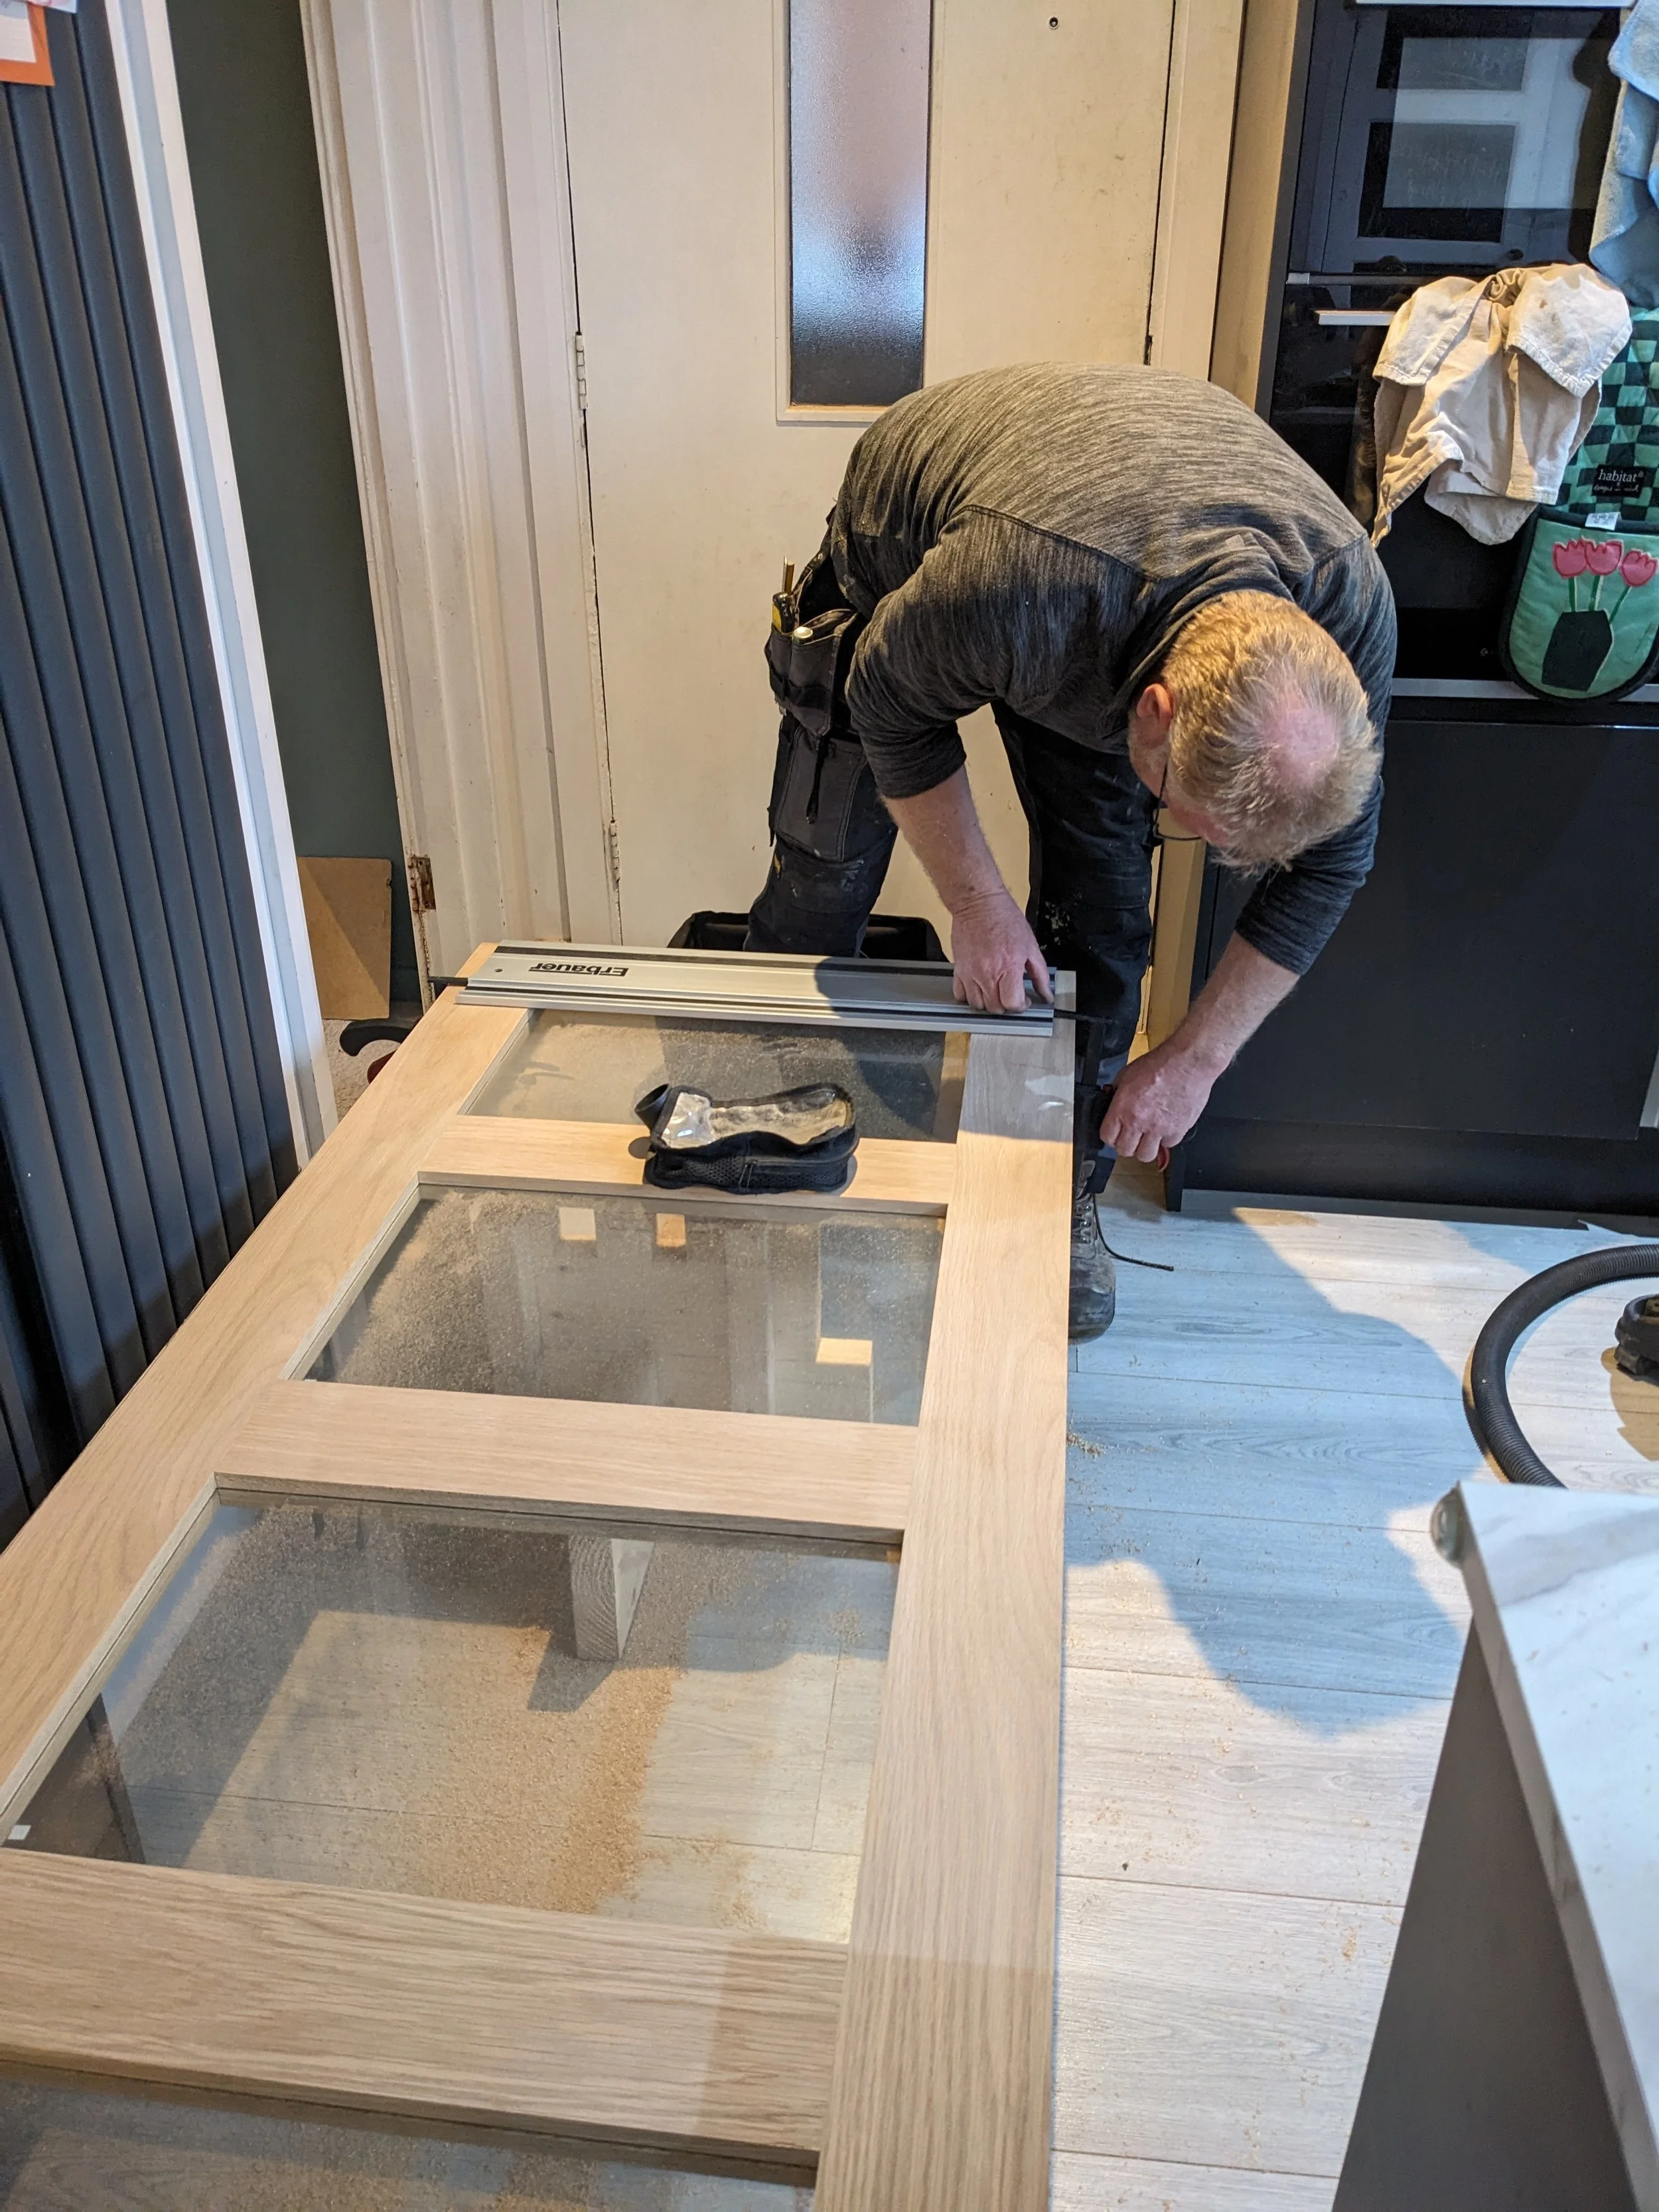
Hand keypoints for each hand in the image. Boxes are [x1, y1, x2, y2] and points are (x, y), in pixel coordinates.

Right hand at [948, 891, 1051, 1012]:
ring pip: (977, 1004)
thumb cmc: (1004, 918)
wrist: (978, 903)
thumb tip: (1046, 993)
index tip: (1024, 1000)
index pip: (1012, 1003)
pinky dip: (969, 996)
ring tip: (995, 992)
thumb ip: (1040, 973)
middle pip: (995, 1007)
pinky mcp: (958, 969)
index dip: (1021, 1006)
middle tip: (1011, 995)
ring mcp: (970, 973)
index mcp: (1008, 966)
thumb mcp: (1030, 945)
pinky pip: (960, 994)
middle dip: (1006, 1005)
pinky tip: (978, 989)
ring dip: (988, 1003)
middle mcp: (987, 973)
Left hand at [1099, 1040, 1219, 1163]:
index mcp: (1123, 1108)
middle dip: (1126, 1144)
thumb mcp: (1127, 1074)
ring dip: (1145, 1147)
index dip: (1110, 1136)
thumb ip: (1117, 1092)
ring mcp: (1159, 1129)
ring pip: (1146, 1155)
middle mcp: (1139, 1122)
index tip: (1115, 1133)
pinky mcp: (1178, 1130)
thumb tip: (1111, 1101)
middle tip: (1131, 1136)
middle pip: (1125, 1151)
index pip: (1107, 1137)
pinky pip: (1168, 1145)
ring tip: (1148, 1136)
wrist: (1188, 1062)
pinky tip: (1166, 1126)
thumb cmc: (1161, 1064)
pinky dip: (1166, 1139)